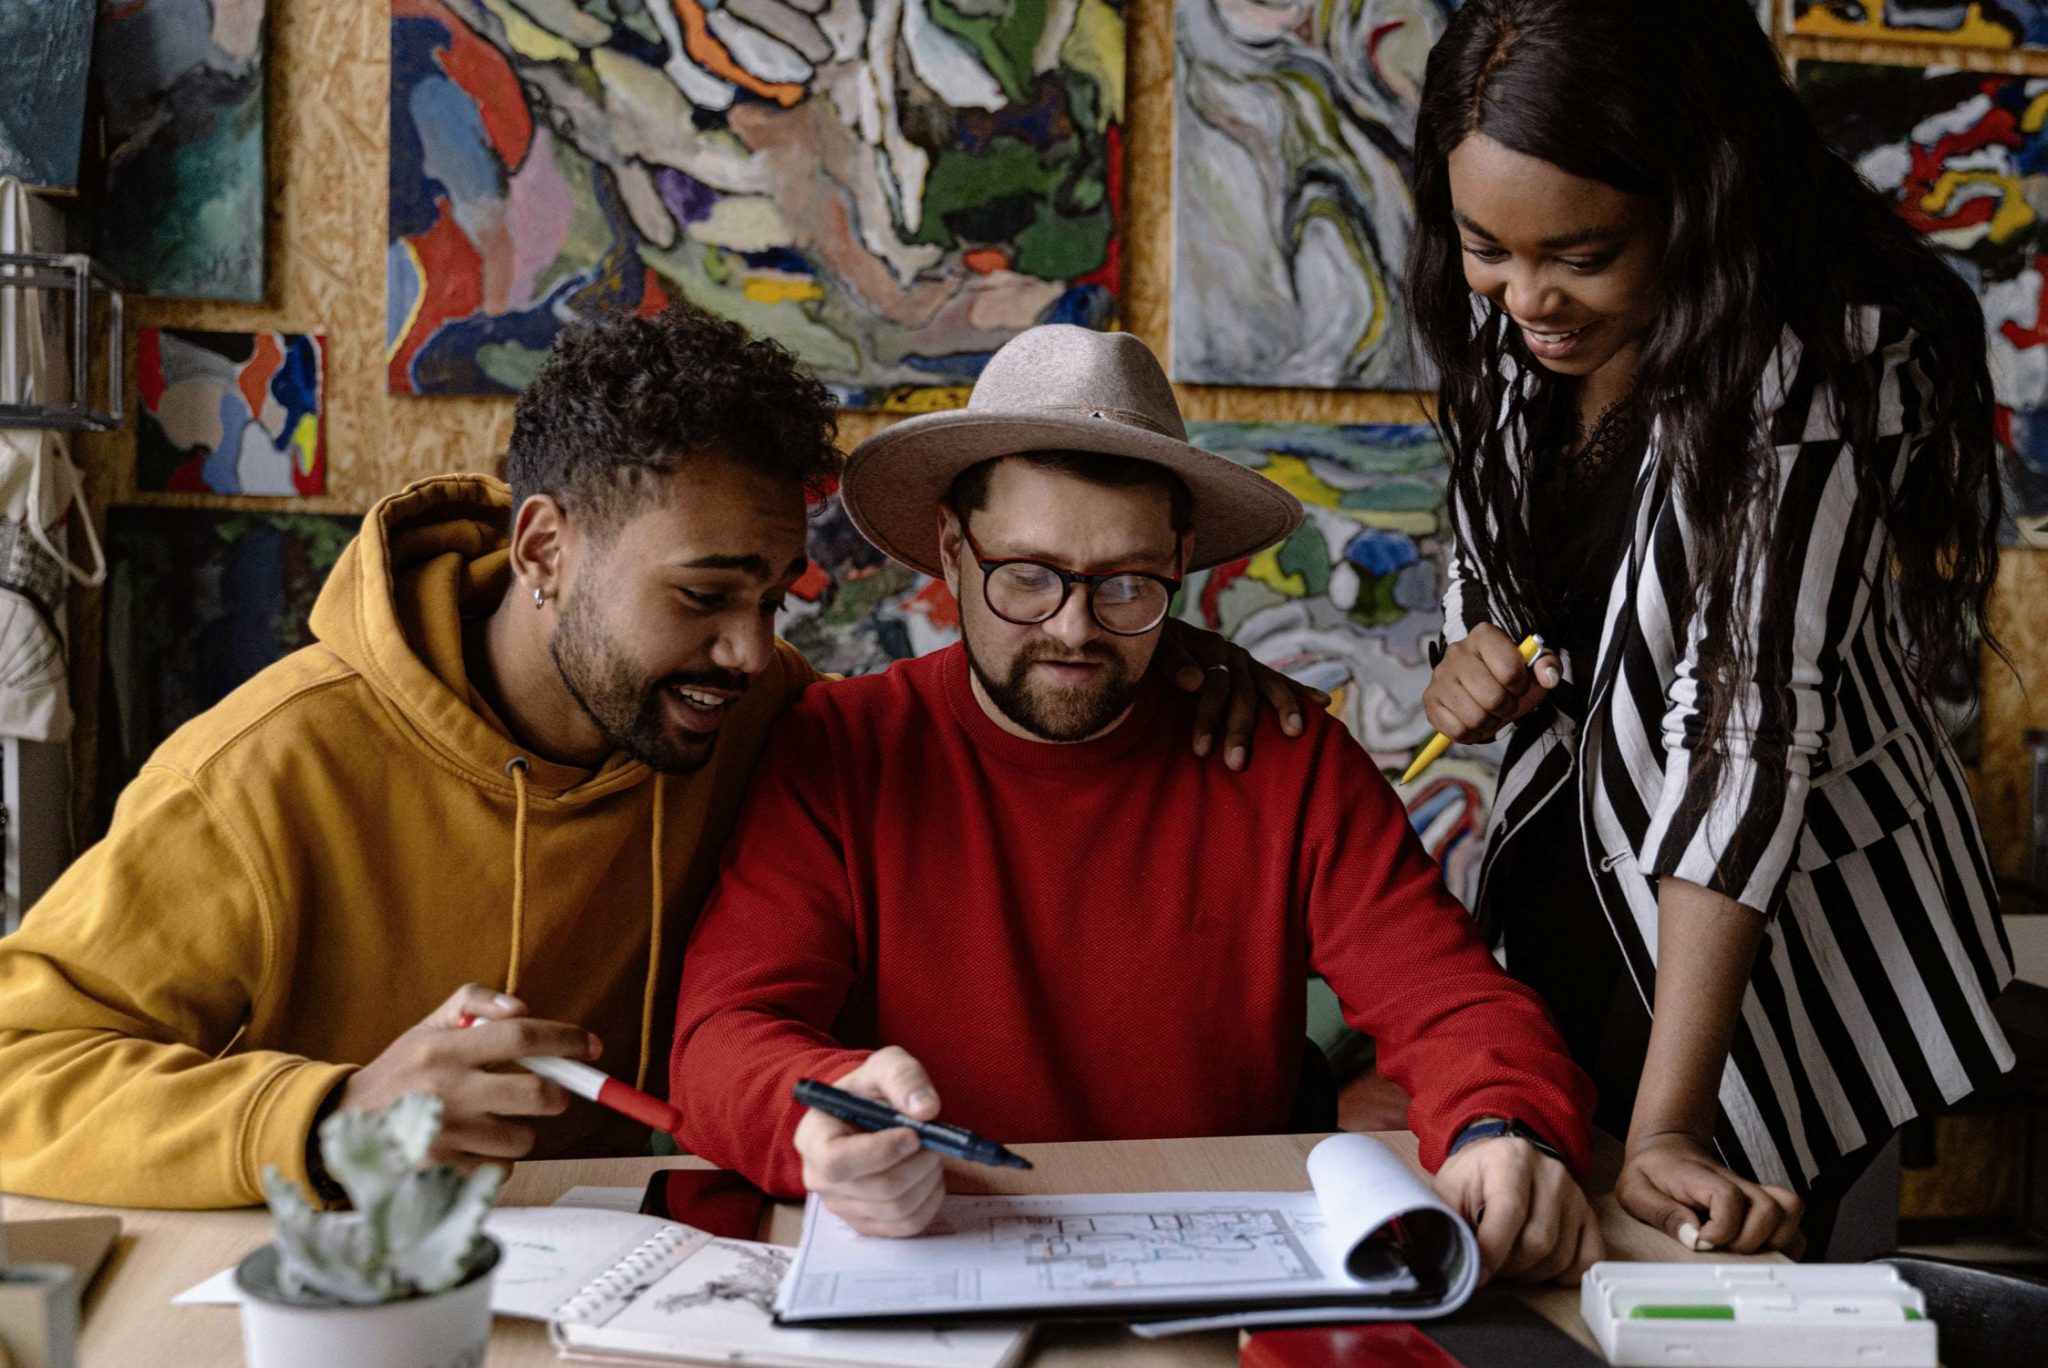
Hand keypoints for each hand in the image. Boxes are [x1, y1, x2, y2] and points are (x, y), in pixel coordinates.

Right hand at [337, 983, 595, 1168]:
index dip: (564, 1040)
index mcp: (443, 1049)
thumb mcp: (428, 1026)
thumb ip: (474, 1002)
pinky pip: (498, 1168)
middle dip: (556, 1096)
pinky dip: (495, 1158)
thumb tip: (522, 1008)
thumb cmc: (401, 1071)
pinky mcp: (440, 1174)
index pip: (520, 1038)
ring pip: (521, 1138)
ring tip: (491, 1121)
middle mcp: (444, 1091)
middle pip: (535, 1096)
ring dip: (519, 1131)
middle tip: (552, 1095)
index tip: (590, 1046)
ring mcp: (442, 1136)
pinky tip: (470, 1146)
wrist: (343, 1125)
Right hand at [795, 1047, 945, 1236]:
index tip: (914, 1135)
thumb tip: (925, 1110)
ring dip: (927, 1179)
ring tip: (931, 1153)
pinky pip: (907, 1226)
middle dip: (917, 1164)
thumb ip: (903, 1078)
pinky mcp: (867, 1223)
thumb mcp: (885, 1066)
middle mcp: (819, 1179)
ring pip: (897, 1209)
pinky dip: (930, 1201)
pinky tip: (929, 1176)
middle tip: (934, 1141)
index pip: (837, 1162)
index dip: (880, 1153)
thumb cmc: (870, 1091)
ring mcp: (842, 1206)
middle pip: (877, 1189)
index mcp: (813, 1139)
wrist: (867, 1114)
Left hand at [1156, 618, 1329, 769]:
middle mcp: (1230, 652)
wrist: (1153, 622)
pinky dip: (1300, 691)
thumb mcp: (1153, 646)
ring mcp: (1244, 660)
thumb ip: (1170, 660)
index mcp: (1205, 647)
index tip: (1200, 750)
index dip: (1207, 717)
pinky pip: (1279, 680)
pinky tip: (1324, 703)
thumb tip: (1195, 682)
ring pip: (1267, 686)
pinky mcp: (1252, 668)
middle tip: (1235, 764)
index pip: (1212, 686)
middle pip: (1241, 693)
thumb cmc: (1148, 643)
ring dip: (1283, 708)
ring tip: (1294, 732)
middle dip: (1239, 729)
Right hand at [1421, 623, 1559, 743]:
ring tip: (1489, 712)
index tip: (1517, 685)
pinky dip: (1470, 734)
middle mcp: (1457, 650)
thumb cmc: (1510, 676)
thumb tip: (1547, 677)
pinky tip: (1472, 721)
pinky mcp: (1429, 699)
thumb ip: (1549, 666)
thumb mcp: (1535, 668)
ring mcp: (1439, 675)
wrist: (1483, 685)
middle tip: (1504, 703)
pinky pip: (1456, 730)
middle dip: (1506, 708)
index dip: (1521, 686)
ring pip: (1475, 717)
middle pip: (1493, 698)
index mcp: (1484, 635)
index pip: (1510, 671)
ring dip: (1489, 723)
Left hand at [1433, 1136, 1602, 1284]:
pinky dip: (1561, 1274)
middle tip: (1490, 1265)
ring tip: (1508, 1261)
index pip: (1509, 1211)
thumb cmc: (1472, 1178)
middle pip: (1538, 1242)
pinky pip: (1586, 1260)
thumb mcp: (1449, 1190)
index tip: (1478, 1274)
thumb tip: (1458, 1266)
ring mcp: (1575, 1194)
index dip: (1493, 1250)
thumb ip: (1450, 1222)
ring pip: (1560, 1257)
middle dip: (1509, 1266)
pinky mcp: (1589, 1215)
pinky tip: (1538, 1265)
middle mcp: (1550, 1172)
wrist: (1500, 1158)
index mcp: (1510, 1159)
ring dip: (1530, 1273)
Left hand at [1618, 1133, 1803, 1255]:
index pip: (1728, 1198)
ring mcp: (1752, 1192)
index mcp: (1701, 1178)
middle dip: (1749, 1241)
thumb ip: (1661, 1212)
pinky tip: (1760, 1251)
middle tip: (1722, 1249)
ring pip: (1789, 1211)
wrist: (1666, 1149)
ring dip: (1773, 1240)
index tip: (1701, 1242)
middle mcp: (1735, 1183)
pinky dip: (1786, 1239)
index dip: (1721, 1227)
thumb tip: (1694, 1238)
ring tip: (1743, 1252)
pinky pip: (1793, 1218)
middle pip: (1769, 1209)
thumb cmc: (1650, 1174)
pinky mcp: (1762, 1203)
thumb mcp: (1635, 1191)